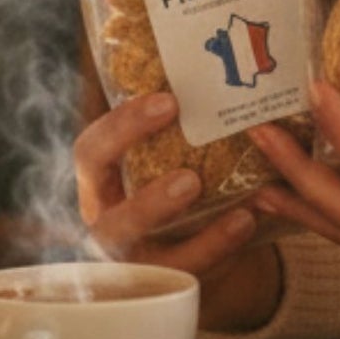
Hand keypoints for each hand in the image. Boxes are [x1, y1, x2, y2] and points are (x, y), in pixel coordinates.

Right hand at [73, 91, 281, 331]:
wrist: (197, 244)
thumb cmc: (179, 176)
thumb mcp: (169, 152)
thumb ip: (181, 123)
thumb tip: (231, 57)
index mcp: (103, 182)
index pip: (91, 152)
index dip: (122, 127)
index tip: (168, 101)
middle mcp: (111, 222)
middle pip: (110, 218)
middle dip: (148, 200)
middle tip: (189, 178)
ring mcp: (137, 258)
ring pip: (146, 256)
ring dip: (186, 237)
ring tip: (221, 208)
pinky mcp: (169, 281)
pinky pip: (189, 270)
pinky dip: (218, 243)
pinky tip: (247, 218)